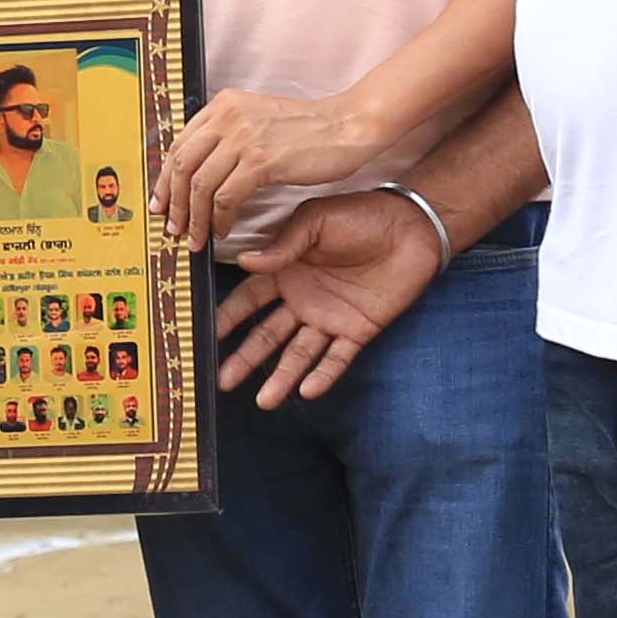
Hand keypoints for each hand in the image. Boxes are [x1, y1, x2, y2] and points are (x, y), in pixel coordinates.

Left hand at [161, 85, 381, 257]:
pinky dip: (220, 219)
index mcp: (223, 105)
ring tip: (196, 238)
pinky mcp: (262, 160)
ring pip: (199, 185)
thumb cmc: (307, 129)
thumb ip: (228, 135)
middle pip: (181, 165)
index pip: (179, 144)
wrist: (347, 126)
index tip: (161, 203)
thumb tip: (198, 170)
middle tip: (173, 228)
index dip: (164, 179)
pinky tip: (223, 230)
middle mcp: (228, 116)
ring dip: (195, 218)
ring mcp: (244, 137)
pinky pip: (226, 197)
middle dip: (173, 202)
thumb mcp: (257, 119)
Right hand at [211, 190, 443, 404]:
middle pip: (267, 336)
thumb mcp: (316, 220)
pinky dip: (323, 375)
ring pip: (298, 354)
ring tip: (264, 402)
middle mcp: (303, 300)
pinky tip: (307, 391)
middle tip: (222, 381)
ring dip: (281, 377)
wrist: (412, 227)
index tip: (204, 335)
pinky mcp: (357, 330)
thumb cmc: (362, 215)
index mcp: (287, 271)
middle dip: (245, 359)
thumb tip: (246, 262)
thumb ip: (283, 244)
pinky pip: (337, 358)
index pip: (249, 300)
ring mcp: (329, 318)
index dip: (227, 318)